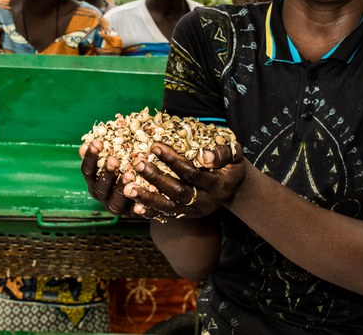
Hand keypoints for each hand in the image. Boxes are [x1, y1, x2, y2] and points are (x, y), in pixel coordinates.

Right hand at [79, 140, 137, 216]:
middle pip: (99, 187)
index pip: (87, 170)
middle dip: (106, 173)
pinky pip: (133, 213)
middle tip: (114, 160)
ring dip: (120, 188)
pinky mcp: (131, 214)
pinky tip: (141, 203)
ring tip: (129, 175)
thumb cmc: (125, 162)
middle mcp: (101, 194)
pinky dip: (137, 209)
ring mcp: (115, 206)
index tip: (97, 142)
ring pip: (115, 202)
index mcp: (94, 180)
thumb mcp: (117, 153)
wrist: (143, 187)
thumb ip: (108, 147)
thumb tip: (92, 136)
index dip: (91, 157)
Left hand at [124, 141, 245, 219]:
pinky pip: (166, 215)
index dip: (173, 160)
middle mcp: (205, 201)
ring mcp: (194, 210)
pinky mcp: (186, 215)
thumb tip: (204, 156)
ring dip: (147, 198)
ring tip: (127, 188)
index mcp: (217, 185)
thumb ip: (222, 153)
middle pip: (177, 191)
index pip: (191, 172)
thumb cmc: (231, 164)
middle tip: (137, 162)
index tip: (154, 146)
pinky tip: (134, 207)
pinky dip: (150, 212)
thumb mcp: (234, 155)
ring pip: (168, 206)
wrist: (233, 186)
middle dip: (155, 177)